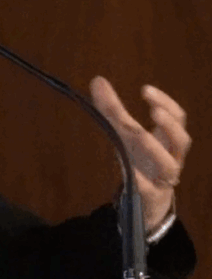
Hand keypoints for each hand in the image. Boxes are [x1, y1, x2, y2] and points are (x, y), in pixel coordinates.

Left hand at [89, 77, 191, 230]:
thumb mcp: (125, 132)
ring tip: (140, 134)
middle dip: (169, 125)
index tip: (145, 90)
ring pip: (169, 165)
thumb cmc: (140, 158)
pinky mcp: (151, 196)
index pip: (179, 118)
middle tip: (155, 111)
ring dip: (155, 149)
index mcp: (167, 138)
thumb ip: (111, 108)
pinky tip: (132, 173)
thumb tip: (97, 79)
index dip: (166, 103)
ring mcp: (163, 177)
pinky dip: (142, 182)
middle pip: (181, 140)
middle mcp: (171, 156)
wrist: (148, 198)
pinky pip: (150, 190)